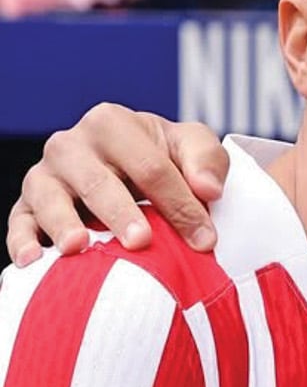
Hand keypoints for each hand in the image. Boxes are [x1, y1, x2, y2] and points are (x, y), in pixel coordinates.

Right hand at [8, 106, 226, 267]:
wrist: (125, 168)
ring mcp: (45, 176)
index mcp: (111, 124)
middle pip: (98, 181)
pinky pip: (18, 222)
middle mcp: (71, 145)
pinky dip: (21, 241)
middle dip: (120, 212)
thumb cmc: (161, 158)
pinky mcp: (27, 206)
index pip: (149, 166)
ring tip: (79, 247)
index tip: (204, 240)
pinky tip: (34, 262)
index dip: (179, 204)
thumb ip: (206, 160)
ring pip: (49, 199)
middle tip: (140, 241)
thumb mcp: (190, 148)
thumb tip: (208, 190)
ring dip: (63, 224)